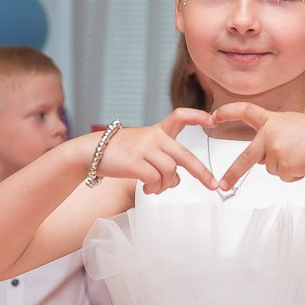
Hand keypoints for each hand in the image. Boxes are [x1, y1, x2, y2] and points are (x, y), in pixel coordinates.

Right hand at [99, 109, 216, 192]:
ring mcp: (143, 148)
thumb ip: (164, 161)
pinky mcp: (134, 162)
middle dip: (201, 172)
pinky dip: (154, 188)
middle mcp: (153, 137)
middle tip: (212, 185)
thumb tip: (177, 180)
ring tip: (155, 188)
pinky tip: (147, 188)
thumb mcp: (144, 149)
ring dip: (166, 185)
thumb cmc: (121, 153)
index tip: (213, 121)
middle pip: (184, 155)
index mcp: (157, 131)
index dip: (197, 117)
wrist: (91, 152)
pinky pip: (155, 180)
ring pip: (169, 172)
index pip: (180, 116)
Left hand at [212, 105, 304, 188]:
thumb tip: (261, 161)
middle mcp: (269, 134)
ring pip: (273, 169)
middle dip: (233, 173)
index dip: (228, 112)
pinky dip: (296, 175)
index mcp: (272, 120)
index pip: (245, 111)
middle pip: (246, 157)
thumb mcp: (293, 127)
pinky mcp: (284, 166)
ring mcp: (275, 150)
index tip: (213, 116)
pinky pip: (285, 177)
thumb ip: (274, 139)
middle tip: (223, 185)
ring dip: (288, 168)